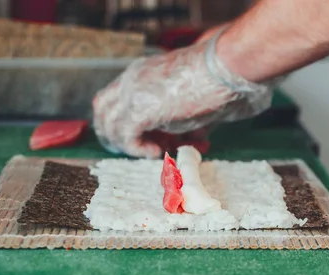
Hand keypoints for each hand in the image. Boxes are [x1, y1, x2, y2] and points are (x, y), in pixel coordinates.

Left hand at [92, 29, 273, 157]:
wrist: (224, 69)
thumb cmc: (217, 81)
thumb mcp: (194, 101)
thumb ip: (186, 118)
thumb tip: (194, 138)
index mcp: (143, 73)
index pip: (118, 99)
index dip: (131, 122)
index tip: (158, 135)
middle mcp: (132, 80)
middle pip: (104, 111)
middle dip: (121, 135)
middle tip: (150, 147)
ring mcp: (132, 94)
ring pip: (108, 125)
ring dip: (131, 144)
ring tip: (159, 150)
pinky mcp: (139, 110)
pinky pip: (124, 136)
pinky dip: (138, 149)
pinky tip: (159, 150)